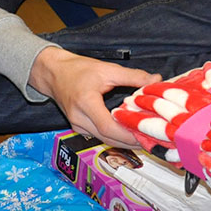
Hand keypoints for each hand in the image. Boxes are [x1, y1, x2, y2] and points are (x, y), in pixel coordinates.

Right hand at [29, 46, 160, 145]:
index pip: (108, 126)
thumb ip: (133, 76)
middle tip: (151, 138)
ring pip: (104, 139)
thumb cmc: (78, 70)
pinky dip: (115, 136)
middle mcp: (79, 118)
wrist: (54, 73)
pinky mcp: (80, 127)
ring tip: (144, 137)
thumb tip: (156, 80)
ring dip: (124, 141)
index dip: (127, 133)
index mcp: (85, 103)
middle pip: (107, 138)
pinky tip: (129, 132)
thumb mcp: (108, 69)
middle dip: (130, 141)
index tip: (145, 132)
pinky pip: (100, 135)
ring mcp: (78, 125)